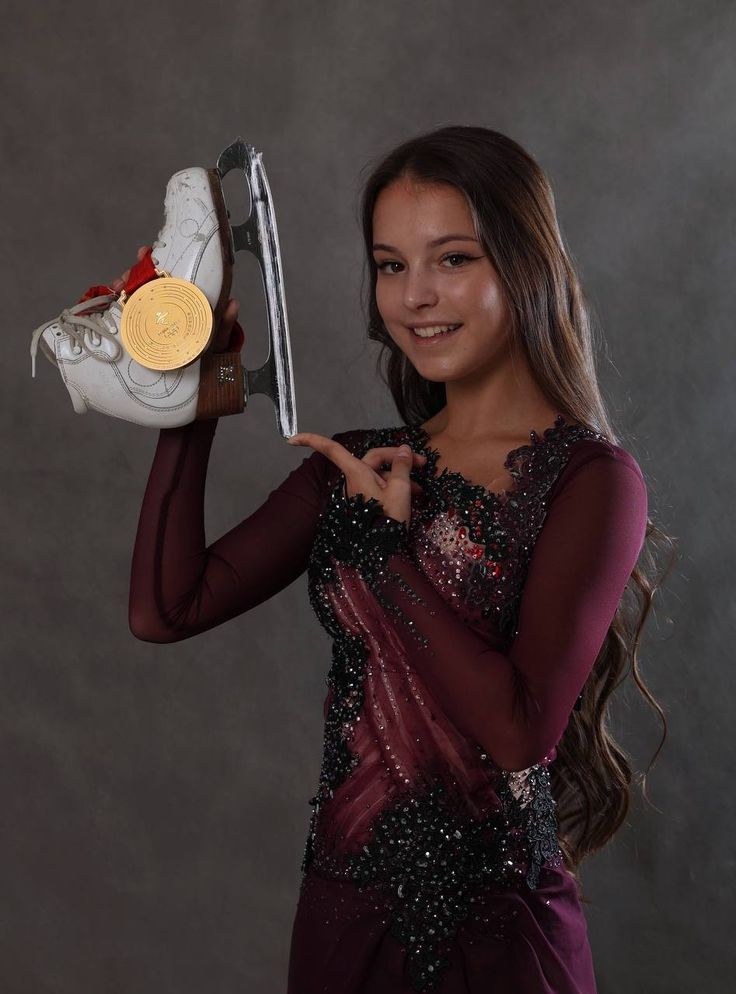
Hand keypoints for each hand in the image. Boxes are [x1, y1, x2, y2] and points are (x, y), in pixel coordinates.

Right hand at [111, 245, 241, 353]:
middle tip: (125, 277)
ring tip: (116, 288)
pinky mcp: (142, 332)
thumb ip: (223, 323)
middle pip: (147, 282)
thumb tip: (233, 304)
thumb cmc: (210, 350)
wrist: (202, 377)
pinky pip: (128, 316)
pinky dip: (117, 308)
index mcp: (184, 300)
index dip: (154, 261)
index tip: (144, 254)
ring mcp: (153, 317)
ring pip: (134, 296)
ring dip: (122, 288)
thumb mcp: (217, 336)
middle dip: (133, 273)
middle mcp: (167, 304)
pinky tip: (110, 304)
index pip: (168, 274)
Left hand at [286, 433, 424, 526]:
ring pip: (381, 474)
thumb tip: (404, 449)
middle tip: (423, 463)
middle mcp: (355, 480)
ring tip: (421, 487)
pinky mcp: (367, 502)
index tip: (291, 437)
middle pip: (374, 458)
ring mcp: (360, 492)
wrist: (384, 553)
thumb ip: (402, 466)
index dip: (311, 440)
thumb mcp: (401, 490)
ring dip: (400, 476)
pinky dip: (396, 487)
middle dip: (397, 458)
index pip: (331, 449)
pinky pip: (381, 487)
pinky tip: (414, 494)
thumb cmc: (388, 520)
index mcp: (357, 473)